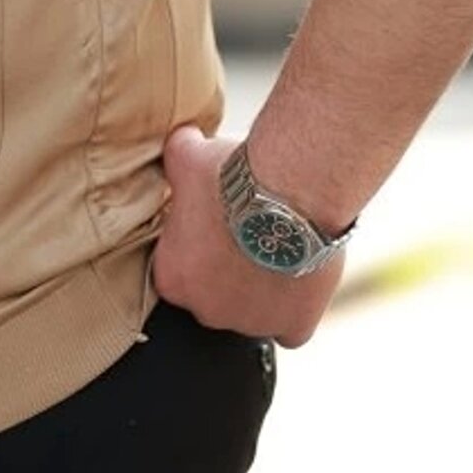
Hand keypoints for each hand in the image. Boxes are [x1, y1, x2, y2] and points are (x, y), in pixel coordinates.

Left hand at [151, 127, 344, 347]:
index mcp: (172, 278)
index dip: (197, 249)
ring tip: (277, 249)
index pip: (179, 272)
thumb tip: (178, 140)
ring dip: (262, 291)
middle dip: (227, 273)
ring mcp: (251, 324)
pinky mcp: (293, 326)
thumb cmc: (235, 175)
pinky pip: (291, 331)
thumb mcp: (189, 156)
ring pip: (253, 315)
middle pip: (214, 299)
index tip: (213, 228)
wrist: (291, 189)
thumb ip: (176, 155)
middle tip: (246, 236)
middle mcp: (207, 311)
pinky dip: (296, 312)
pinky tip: (299, 283)